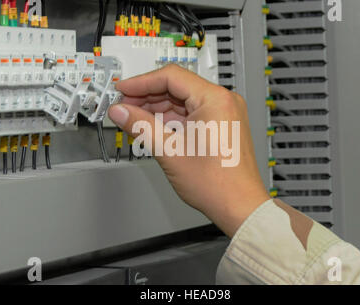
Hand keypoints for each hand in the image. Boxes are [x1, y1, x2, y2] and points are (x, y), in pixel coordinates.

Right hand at [108, 64, 269, 236]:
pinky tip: (153, 128)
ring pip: (182, 101)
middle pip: (176, 87)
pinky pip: (191, 114)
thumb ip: (140, 126)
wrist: (239, 206)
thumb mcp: (170, 152)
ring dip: (157, 109)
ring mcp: (224, 113)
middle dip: (147, 97)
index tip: (123, 90)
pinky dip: (170, 120)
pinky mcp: (222, 125)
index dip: (141, 82)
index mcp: (215, 99)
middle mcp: (224, 101)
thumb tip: (121, 112)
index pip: (171, 77)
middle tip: (124, 107)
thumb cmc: (218, 184)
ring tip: (134, 120)